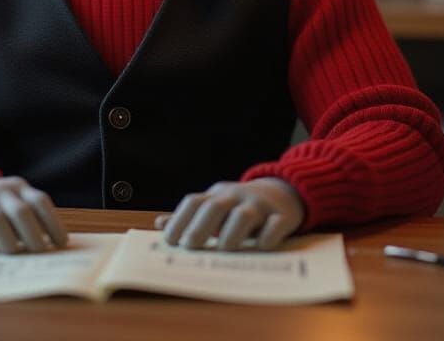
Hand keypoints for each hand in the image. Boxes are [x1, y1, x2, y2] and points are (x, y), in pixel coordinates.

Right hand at [0, 175, 67, 253]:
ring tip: (14, 255)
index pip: (39, 201)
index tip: (62, 244)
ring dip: (7, 241)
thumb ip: (29, 216)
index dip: (53, 222)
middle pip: (20, 211)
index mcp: (18, 187)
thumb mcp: (13, 200)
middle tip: (40, 253)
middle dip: (33, 235)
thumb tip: (50, 249)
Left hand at [154, 178, 303, 250]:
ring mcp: (260, 204)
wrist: (283, 192)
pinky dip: (267, 237)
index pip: (194, 202)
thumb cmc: (241, 206)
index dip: (180, 219)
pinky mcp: (282, 215)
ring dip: (232, 233)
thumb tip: (160, 224)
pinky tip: (260, 248)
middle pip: (215, 206)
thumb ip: (191, 217)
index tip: (169, 241)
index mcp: (218, 195)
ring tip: (224, 251)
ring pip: (244, 215)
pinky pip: (275, 225)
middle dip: (200, 226)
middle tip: (190, 246)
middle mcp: (236, 196)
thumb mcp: (216, 206)